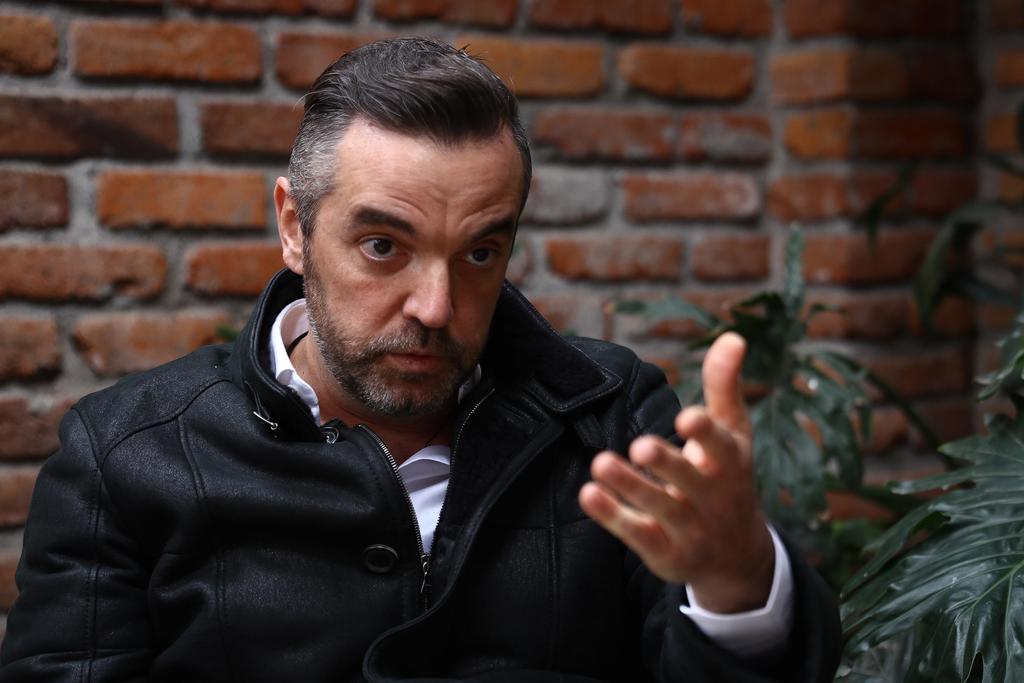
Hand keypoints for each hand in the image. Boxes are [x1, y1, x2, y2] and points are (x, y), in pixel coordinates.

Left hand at [579, 332, 774, 612]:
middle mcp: (712, 497)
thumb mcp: (732, 432)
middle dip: (667, 464)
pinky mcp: (665, 552)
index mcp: (729, 463)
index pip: (721, 446)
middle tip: (640, 445)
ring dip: (630, 487)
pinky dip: (613, 516)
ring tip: (600, 463)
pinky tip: (588, 494)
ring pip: (659, 508)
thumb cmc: (727, 476)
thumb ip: (724, 385)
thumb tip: (732, 335)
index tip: (687, 417)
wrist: (735, 555)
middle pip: (689, 480)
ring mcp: (689, 528)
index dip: (704, 434)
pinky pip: (637, 535)